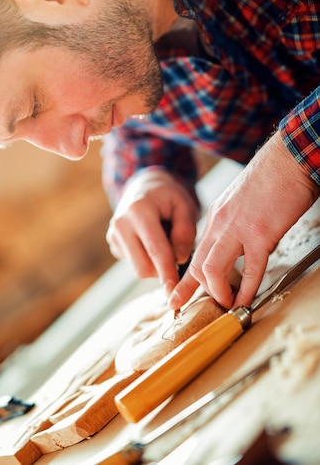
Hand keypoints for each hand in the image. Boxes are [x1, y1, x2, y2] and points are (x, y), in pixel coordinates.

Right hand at [106, 167, 198, 295]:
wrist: (145, 187)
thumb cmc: (168, 197)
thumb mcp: (184, 205)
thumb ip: (185, 231)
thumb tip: (180, 259)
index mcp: (139, 210)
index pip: (155, 249)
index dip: (167, 272)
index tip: (174, 291)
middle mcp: (121, 223)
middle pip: (143, 266)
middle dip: (164, 271)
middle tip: (181, 260)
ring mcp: (114, 235)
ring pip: (138, 269)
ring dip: (157, 266)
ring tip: (166, 244)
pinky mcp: (113, 244)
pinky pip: (135, 264)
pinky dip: (148, 260)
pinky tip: (152, 243)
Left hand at [169, 131, 319, 309]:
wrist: (288, 159)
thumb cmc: (272, 180)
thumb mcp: (241, 203)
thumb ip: (235, 224)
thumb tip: (239, 246)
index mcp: (217, 217)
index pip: (195, 253)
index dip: (186, 281)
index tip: (177, 299)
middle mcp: (220, 224)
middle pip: (198, 265)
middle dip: (201, 291)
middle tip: (213, 306)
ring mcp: (238, 229)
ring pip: (212, 269)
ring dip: (219, 292)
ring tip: (229, 305)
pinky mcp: (260, 233)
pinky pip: (250, 269)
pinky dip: (247, 290)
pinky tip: (247, 301)